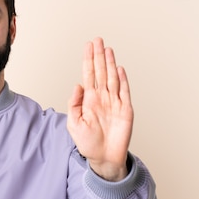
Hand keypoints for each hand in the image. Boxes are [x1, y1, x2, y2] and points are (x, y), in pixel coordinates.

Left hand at [67, 37, 133, 180]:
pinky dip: (122, 80)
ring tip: (107, 49)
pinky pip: (124, 92)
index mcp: (89, 100)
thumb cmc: (88, 143)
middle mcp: (102, 98)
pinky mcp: (125, 110)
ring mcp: (114, 103)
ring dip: (110, 63)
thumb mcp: (74, 124)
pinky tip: (119, 69)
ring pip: (112, 78)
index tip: (88, 46)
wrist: (103, 158)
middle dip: (98, 56)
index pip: (88, 75)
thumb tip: (77, 85)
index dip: (88, 60)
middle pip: (100, 72)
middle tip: (97, 40)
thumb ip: (74, 104)